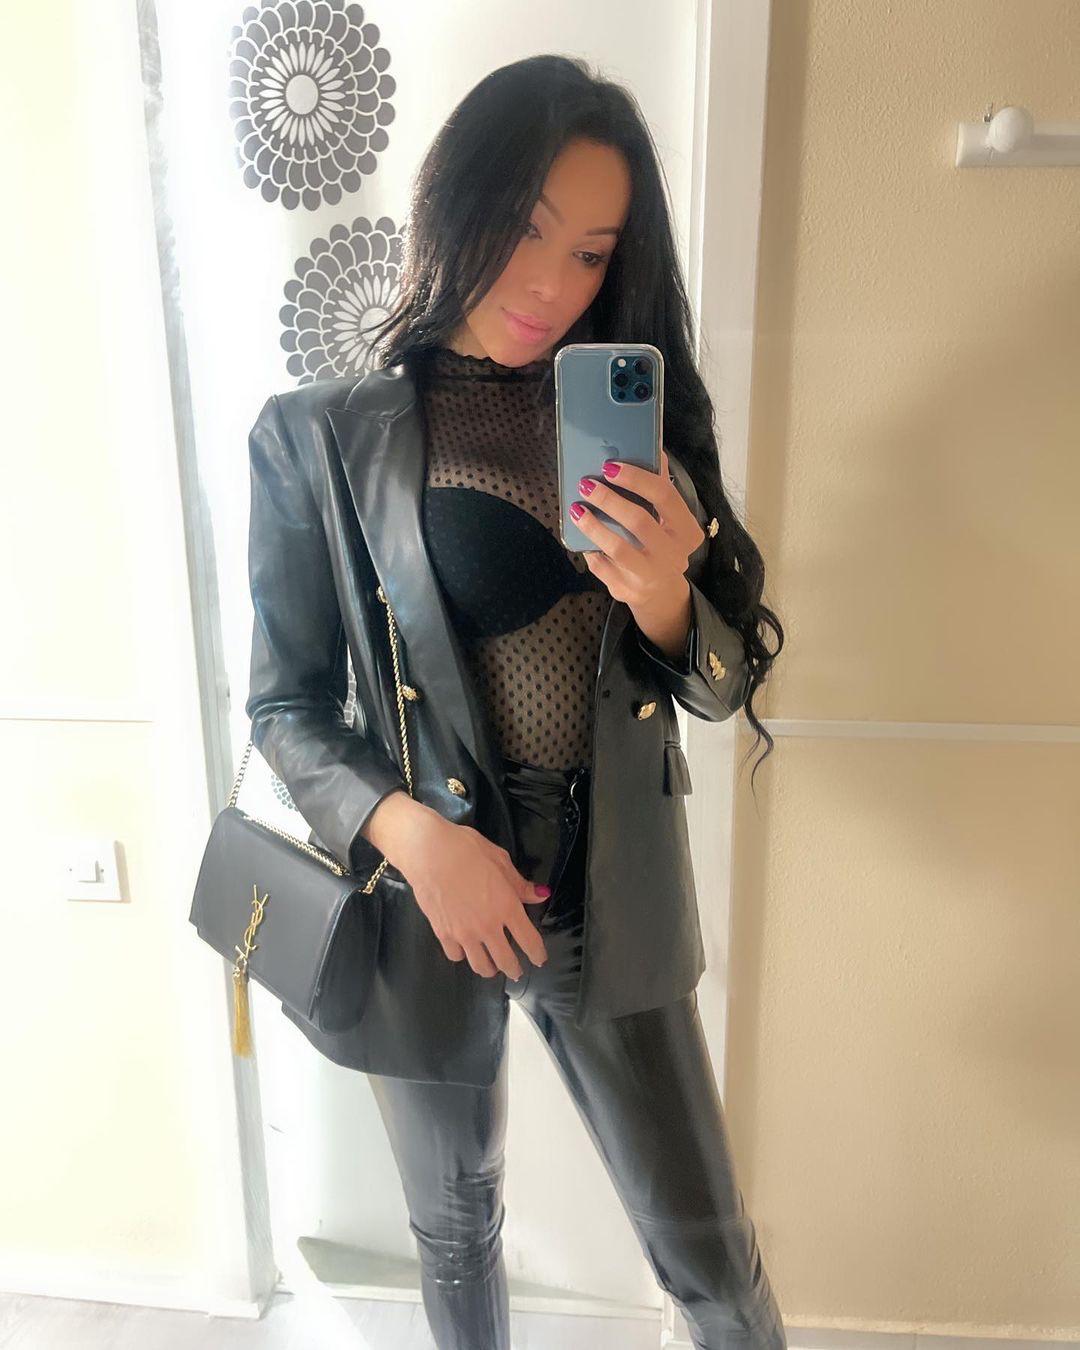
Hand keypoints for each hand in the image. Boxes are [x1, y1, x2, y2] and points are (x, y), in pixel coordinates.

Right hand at [401, 813, 550, 979]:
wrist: (428, 852)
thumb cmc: (466, 850)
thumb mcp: (500, 860)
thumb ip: (520, 884)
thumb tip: (540, 895)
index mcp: (507, 907)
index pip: (529, 940)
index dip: (537, 954)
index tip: (539, 959)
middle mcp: (487, 926)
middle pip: (506, 961)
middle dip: (514, 970)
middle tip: (516, 971)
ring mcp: (464, 933)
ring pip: (481, 965)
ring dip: (490, 969)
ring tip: (492, 967)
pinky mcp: (442, 933)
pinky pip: (456, 955)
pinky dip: (463, 955)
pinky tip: (465, 950)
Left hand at [570, 444, 704, 613]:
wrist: (662, 594)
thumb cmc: (663, 545)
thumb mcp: (669, 520)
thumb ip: (660, 487)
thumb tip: (653, 448)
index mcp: (687, 531)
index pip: (665, 496)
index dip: (636, 478)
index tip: (610, 466)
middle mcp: (673, 555)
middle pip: (639, 521)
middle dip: (609, 499)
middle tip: (586, 484)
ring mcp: (650, 576)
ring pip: (618, 547)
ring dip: (593, 525)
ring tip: (576, 508)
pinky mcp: (628, 590)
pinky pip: (602, 567)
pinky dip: (590, 550)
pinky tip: (580, 536)